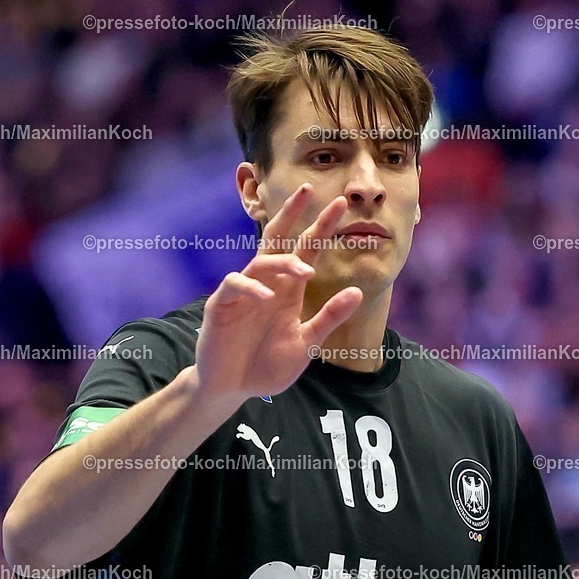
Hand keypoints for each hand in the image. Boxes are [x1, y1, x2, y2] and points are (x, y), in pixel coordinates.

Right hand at [194, 184, 362, 400]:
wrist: (232, 389)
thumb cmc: (266, 366)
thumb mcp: (306, 343)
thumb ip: (328, 318)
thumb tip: (357, 291)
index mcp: (288, 290)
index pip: (306, 250)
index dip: (321, 227)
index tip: (340, 205)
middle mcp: (266, 284)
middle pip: (279, 239)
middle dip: (293, 213)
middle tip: (310, 189)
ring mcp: (242, 293)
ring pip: (260, 262)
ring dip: (283, 263)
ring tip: (306, 271)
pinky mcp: (221, 306)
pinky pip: (235, 285)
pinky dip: (251, 288)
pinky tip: (267, 297)